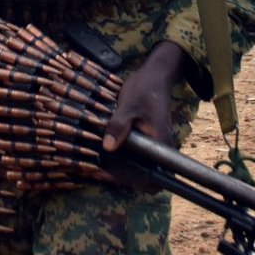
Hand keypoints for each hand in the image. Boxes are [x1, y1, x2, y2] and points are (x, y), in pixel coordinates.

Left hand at [103, 41, 185, 165]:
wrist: (155, 74)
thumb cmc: (145, 88)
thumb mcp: (129, 104)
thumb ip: (119, 125)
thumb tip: (107, 147)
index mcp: (159, 143)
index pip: (149, 176)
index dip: (127, 180)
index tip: (103, 173)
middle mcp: (160, 149)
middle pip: (143, 176)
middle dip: (119, 177)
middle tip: (95, 171)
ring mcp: (154, 144)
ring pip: (139, 166)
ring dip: (119, 168)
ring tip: (95, 164)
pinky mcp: (147, 139)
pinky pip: (136, 155)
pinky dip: (120, 157)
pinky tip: (103, 152)